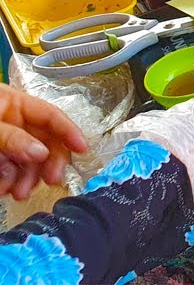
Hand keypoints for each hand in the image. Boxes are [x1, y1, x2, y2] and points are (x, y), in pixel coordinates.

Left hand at [0, 83, 88, 199]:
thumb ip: (13, 137)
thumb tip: (41, 152)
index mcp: (13, 103)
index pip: (51, 116)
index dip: (69, 131)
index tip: (83, 148)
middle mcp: (12, 122)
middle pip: (44, 142)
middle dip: (48, 164)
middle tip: (51, 179)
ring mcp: (3, 142)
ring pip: (28, 162)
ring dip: (27, 179)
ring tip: (19, 192)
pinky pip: (10, 172)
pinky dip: (10, 183)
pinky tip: (6, 189)